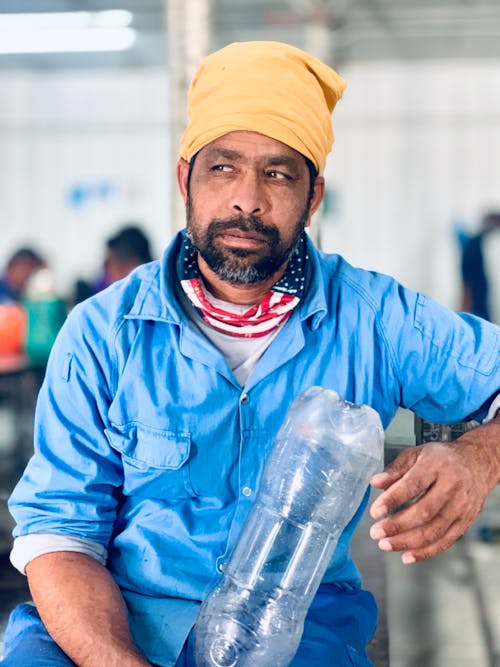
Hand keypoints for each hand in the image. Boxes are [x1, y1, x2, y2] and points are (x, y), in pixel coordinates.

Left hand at [369, 418, 499, 563]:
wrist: (477, 463)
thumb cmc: (442, 458)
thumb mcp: (416, 454)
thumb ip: (395, 469)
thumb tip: (375, 482)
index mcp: (436, 465)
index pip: (413, 485)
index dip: (393, 500)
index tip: (375, 512)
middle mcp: (451, 486)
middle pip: (424, 512)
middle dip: (397, 526)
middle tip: (376, 533)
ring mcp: (461, 506)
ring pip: (434, 531)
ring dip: (407, 542)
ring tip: (386, 544)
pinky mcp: (465, 522)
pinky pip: (445, 541)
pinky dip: (425, 552)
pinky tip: (407, 555)